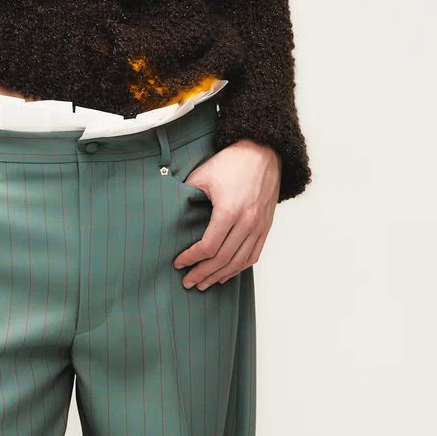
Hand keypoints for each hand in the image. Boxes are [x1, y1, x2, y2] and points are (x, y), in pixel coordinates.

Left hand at [173, 139, 280, 288]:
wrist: (264, 152)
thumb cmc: (232, 162)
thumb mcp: (204, 174)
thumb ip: (187, 194)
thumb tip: (170, 210)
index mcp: (229, 211)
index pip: (208, 247)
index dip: (192, 258)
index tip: (179, 263)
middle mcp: (247, 222)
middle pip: (223, 259)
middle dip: (203, 273)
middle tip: (188, 282)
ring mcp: (259, 226)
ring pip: (239, 262)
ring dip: (220, 276)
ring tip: (205, 283)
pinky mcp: (266, 226)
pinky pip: (253, 255)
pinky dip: (239, 268)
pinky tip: (226, 274)